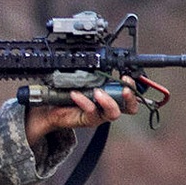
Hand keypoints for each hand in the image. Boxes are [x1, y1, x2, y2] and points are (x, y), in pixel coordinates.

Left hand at [24, 78, 138, 145]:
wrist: (51, 110)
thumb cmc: (69, 96)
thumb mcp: (85, 83)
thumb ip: (96, 76)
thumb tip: (103, 64)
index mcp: (112, 98)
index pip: (131, 96)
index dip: (134, 88)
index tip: (127, 77)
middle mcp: (108, 108)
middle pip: (129, 108)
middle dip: (129, 96)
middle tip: (124, 88)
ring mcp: (99, 116)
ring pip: (113, 113)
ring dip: (108, 101)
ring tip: (98, 92)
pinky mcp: (87, 120)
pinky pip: (90, 112)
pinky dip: (84, 101)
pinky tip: (75, 94)